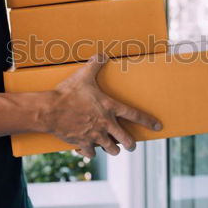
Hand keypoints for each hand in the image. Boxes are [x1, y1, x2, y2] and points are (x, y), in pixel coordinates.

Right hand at [45, 54, 162, 158]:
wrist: (50, 110)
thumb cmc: (68, 92)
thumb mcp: (83, 75)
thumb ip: (95, 65)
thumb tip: (102, 54)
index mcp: (109, 108)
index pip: (135, 115)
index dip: (148, 121)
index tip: (158, 127)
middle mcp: (106, 124)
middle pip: (127, 140)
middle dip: (131, 144)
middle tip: (131, 144)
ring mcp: (95, 136)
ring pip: (112, 150)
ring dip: (113, 149)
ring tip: (112, 147)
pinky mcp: (82, 143)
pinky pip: (91, 154)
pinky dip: (90, 152)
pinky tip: (88, 149)